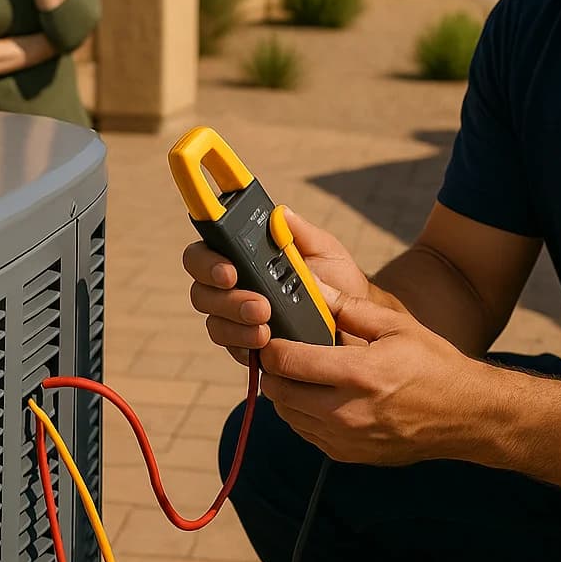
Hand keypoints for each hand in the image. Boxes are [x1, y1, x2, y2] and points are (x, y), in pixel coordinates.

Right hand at [183, 207, 370, 365]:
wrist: (358, 325)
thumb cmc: (339, 283)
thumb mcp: (325, 251)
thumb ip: (299, 232)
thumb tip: (279, 213)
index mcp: (246, 257)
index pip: (207, 252)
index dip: (207, 261)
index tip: (230, 270)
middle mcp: (234, 287)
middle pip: (202, 291)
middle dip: (226, 299)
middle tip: (259, 305)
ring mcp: (237, 319)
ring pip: (215, 323)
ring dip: (237, 324)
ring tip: (266, 327)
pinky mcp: (247, 347)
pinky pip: (232, 348)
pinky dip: (245, 345)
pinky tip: (265, 343)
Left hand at [258, 282, 489, 465]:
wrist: (466, 414)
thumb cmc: (434, 365)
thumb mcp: (396, 326)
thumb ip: (349, 307)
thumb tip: (314, 288)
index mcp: (359, 374)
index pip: (289, 362)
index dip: (272, 346)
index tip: (272, 335)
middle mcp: (348, 412)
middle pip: (279, 393)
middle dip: (273, 370)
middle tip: (281, 353)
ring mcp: (347, 439)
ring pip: (288, 416)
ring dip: (285, 394)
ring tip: (300, 374)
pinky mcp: (349, 455)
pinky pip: (307, 434)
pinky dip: (303, 415)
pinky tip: (319, 397)